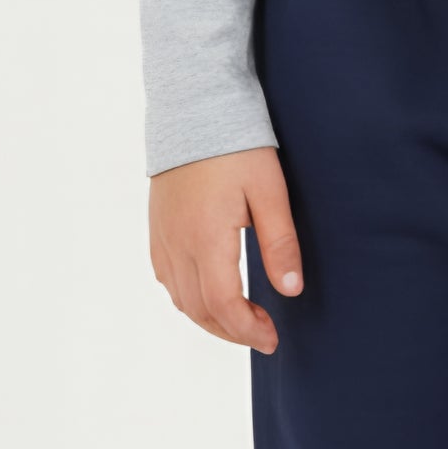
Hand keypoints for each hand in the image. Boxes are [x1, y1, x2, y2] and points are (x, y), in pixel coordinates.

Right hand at [148, 146, 302, 354]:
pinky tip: (210, 294)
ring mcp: (162, 238)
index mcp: (206, 238)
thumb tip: (291, 290)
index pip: (223, 306)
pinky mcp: (157, 229)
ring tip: (242, 320)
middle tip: (264, 334)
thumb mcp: (269, 191)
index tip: (272, 339)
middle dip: (232, 331)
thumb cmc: (237, 146)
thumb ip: (279, 242)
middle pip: (200, 310)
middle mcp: (178, 245)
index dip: (248, 331)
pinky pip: (167, 279)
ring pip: (180, 299)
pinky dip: (189, 298)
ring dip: (210, 319)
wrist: (193, 109)